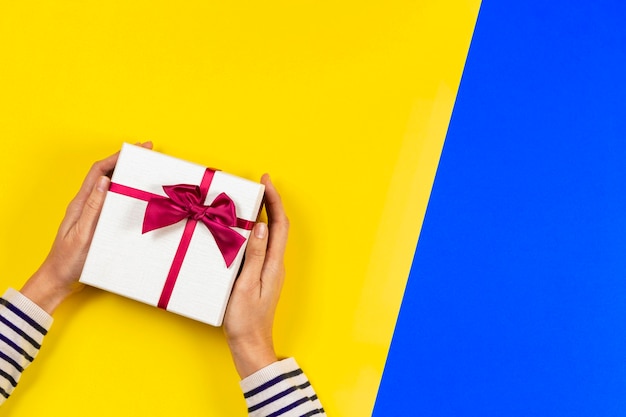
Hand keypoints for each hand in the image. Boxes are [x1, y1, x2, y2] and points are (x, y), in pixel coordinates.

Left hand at [20, 142, 152, 313]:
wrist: (60, 279)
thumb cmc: (69, 259)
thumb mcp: (83, 233)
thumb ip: (92, 207)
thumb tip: (103, 181)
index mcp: (81, 203)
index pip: (99, 171)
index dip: (116, 157)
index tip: (135, 149)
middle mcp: (87, 204)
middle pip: (106, 174)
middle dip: (125, 161)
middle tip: (146, 153)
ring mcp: (92, 213)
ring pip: (111, 187)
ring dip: (127, 175)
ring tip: (146, 169)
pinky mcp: (98, 222)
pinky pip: (114, 202)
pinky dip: (127, 193)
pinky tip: (137, 195)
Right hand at [223, 174, 289, 378]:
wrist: (250, 344)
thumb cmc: (246, 319)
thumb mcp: (245, 285)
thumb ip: (254, 255)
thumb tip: (260, 226)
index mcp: (273, 263)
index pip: (278, 224)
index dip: (274, 200)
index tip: (266, 181)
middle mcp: (275, 264)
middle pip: (277, 226)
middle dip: (271, 202)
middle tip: (259, 184)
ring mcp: (270, 270)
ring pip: (270, 234)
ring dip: (264, 214)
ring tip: (252, 199)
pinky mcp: (261, 275)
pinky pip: (262, 245)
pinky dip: (256, 230)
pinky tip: (244, 229)